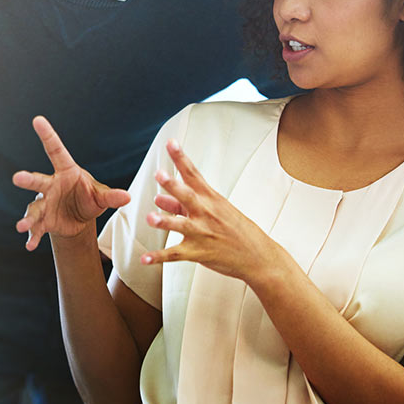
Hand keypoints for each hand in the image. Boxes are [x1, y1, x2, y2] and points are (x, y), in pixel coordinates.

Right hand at [13, 116, 129, 250]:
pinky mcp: (44, 221)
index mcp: (66, 171)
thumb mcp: (101, 196)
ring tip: (22, 226)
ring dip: (28, 218)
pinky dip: (33, 236)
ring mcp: (45, 203)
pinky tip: (30, 245)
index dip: (47, 135)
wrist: (79, 218)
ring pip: (34, 208)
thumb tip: (126, 197)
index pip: (56, 151)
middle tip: (17, 178)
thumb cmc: (89, 198)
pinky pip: (37, 228)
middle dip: (28, 180)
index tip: (37, 120)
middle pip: (38, 181)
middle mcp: (51, 185)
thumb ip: (111, 196)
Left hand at [141, 139, 278, 280]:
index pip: (193, 174)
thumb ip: (183, 205)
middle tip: (159, 174)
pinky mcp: (198, 253)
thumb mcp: (215, 211)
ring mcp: (202, 234)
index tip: (171, 143)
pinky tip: (144, 259)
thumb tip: (158, 198)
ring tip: (150, 218)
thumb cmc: (236, 230)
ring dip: (165, 222)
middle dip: (173, 185)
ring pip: (181, 226)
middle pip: (188, 196)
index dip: (181, 158)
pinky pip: (175, 255)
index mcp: (211, 199)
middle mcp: (206, 214)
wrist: (258, 256)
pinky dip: (159, 257)